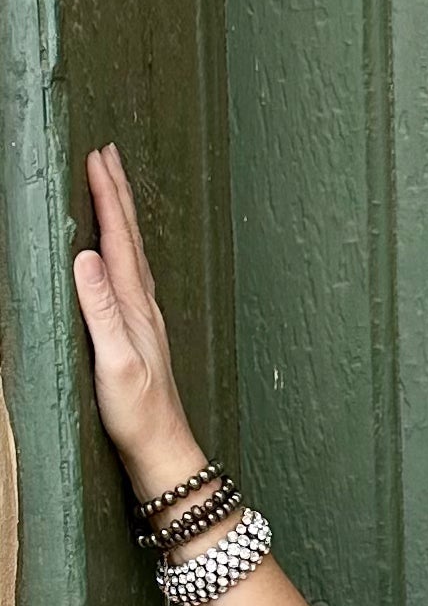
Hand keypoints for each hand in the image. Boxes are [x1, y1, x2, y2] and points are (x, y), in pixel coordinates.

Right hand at [71, 143, 201, 498]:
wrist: (163, 453)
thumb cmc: (139, 415)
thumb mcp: (113, 361)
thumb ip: (101, 309)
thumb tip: (85, 257)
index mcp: (135, 305)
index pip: (119, 238)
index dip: (107, 195)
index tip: (96, 155)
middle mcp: (143, 306)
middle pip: (130, 236)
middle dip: (118, 192)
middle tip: (107, 152)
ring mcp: (144, 320)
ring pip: (132, 253)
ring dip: (122, 216)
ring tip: (114, 187)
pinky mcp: (140, 336)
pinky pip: (131, 276)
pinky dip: (123, 250)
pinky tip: (119, 255)